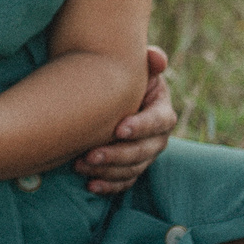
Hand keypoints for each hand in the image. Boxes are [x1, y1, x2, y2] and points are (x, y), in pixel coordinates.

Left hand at [79, 44, 174, 194]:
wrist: (113, 97)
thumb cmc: (124, 79)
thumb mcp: (138, 69)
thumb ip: (149, 61)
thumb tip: (155, 57)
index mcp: (162, 111)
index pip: (158, 121)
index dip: (141, 126)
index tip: (118, 129)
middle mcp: (158, 137)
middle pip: (144, 151)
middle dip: (117, 154)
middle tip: (90, 154)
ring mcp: (146, 155)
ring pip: (132, 169)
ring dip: (108, 171)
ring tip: (80, 165)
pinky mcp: (132, 168)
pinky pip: (125, 181)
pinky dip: (109, 186)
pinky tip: (91, 184)